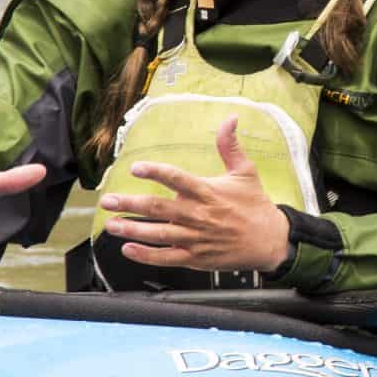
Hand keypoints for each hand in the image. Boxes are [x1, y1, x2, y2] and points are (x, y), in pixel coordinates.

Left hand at [99, 116, 293, 272]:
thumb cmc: (256, 205)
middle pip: (158, 208)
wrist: (270, 241)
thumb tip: (231, 118)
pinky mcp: (196, 258)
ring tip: (111, 224)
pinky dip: (146, 255)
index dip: (155, 172)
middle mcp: (198, 215)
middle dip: (129, 203)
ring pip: (157, 234)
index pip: (177, 178)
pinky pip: (166, 258)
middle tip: (107, 200)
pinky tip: (128, 249)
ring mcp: (196, 238)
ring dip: (131, 229)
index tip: (135, 168)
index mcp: (208, 192)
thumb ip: (230, 146)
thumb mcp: (245, 172)